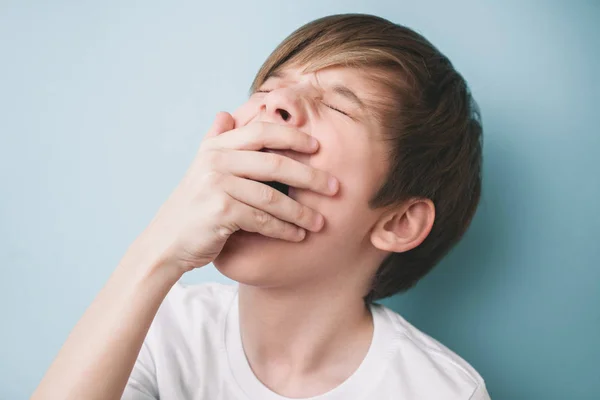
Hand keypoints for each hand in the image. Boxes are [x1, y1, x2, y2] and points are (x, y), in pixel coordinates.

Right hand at [133, 112, 338, 273]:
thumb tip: (225, 113)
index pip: (262, 132)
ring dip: (301, 211)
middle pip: (275, 163)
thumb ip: (215, 140)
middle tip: (335, 187)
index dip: (293, 136)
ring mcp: (216, 184)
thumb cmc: (191, 207)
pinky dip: (284, 229)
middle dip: (310, 176)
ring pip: (272, 196)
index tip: (319, 146)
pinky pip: (263, 219)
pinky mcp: (220, 211)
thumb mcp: (200, 169)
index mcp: (215, 146)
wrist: (166, 242)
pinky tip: (298, 235)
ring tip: (320, 222)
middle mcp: (215, 160)